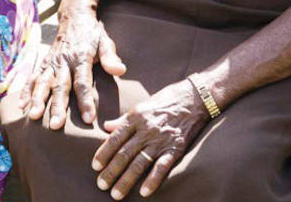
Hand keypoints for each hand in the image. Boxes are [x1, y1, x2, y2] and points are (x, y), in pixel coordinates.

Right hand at [22, 13, 125, 128]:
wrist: (74, 17)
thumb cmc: (92, 35)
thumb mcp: (105, 42)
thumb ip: (110, 57)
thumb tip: (120, 71)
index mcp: (81, 57)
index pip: (83, 82)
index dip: (85, 101)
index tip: (88, 119)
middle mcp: (63, 61)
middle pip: (60, 86)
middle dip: (57, 106)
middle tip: (56, 125)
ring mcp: (51, 62)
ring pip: (43, 82)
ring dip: (37, 99)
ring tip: (34, 117)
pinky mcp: (43, 63)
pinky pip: (32, 77)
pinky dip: (26, 91)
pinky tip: (22, 107)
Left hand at [92, 80, 209, 198]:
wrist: (195, 98)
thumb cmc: (166, 101)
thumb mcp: (142, 105)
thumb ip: (124, 119)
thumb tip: (106, 126)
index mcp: (136, 118)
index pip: (115, 138)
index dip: (104, 153)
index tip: (95, 167)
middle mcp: (146, 130)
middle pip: (125, 154)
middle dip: (111, 171)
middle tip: (101, 185)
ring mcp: (161, 140)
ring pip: (139, 163)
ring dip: (126, 180)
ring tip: (115, 194)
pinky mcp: (176, 148)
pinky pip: (162, 167)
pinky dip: (152, 180)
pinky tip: (144, 192)